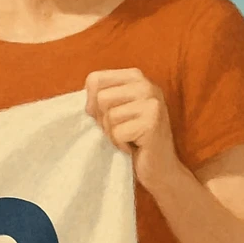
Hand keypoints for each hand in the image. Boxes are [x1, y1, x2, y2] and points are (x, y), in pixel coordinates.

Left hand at [85, 68, 180, 189]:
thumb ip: (98, 96)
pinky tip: (135, 145)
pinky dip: (120, 144)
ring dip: (112, 133)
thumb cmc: (131, 136)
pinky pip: (117, 132)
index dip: (92, 102)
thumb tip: (85, 100)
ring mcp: (152, 102)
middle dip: (103, 119)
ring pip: (109, 116)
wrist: (159, 166)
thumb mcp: (113, 109)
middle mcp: (146, 85)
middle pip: (100, 98)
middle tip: (121, 128)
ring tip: (129, 137)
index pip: (94, 79)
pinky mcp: (152, 122)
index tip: (108, 115)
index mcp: (135, 76)